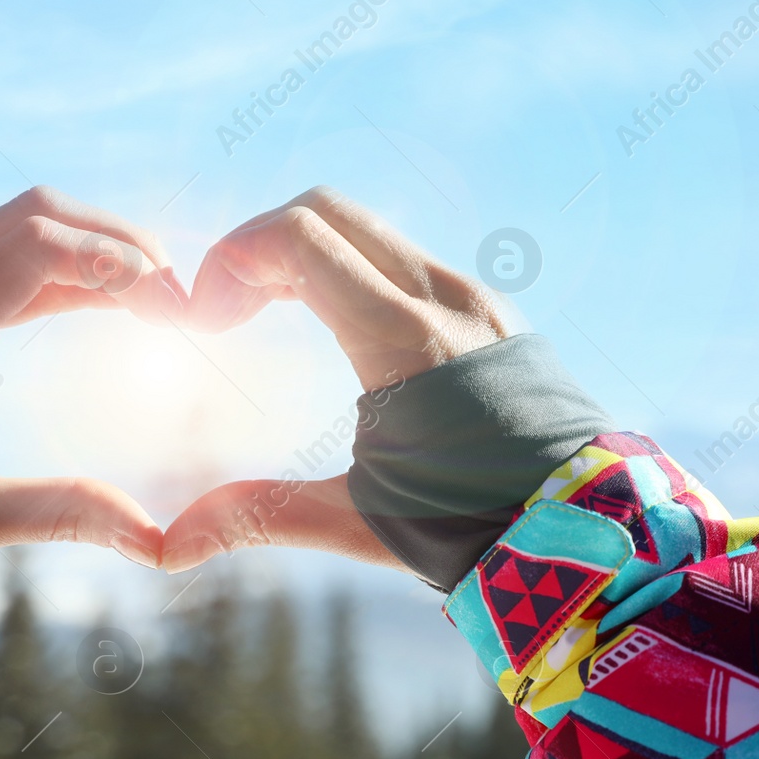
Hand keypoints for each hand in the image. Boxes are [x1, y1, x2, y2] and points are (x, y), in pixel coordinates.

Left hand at [0, 187, 180, 570]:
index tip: (173, 310)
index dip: (116, 264)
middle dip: (120, 244)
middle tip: (181, 301)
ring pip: (26, 219)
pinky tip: (116, 300)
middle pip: (37, 215)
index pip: (32, 249)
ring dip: (98, 244)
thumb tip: (154, 540)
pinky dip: (68, 262)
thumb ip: (60, 515)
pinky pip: (9, 250)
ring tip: (158, 298)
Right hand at [163, 187, 510, 573]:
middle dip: (258, 243)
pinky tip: (329, 327)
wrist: (586, 531)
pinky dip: (351, 269)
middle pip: (327, 210)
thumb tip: (172, 548)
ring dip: (305, 253)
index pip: (299, 237)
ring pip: (368, 230)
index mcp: (405, 340)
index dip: (231, 260)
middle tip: (226, 308)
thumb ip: (263, 515)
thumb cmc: (476, 529)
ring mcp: (474, 298)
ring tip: (267, 315)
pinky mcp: (490, 312)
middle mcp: (445, 299)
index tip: (207, 319)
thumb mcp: (361, 521)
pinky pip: (404, 257)